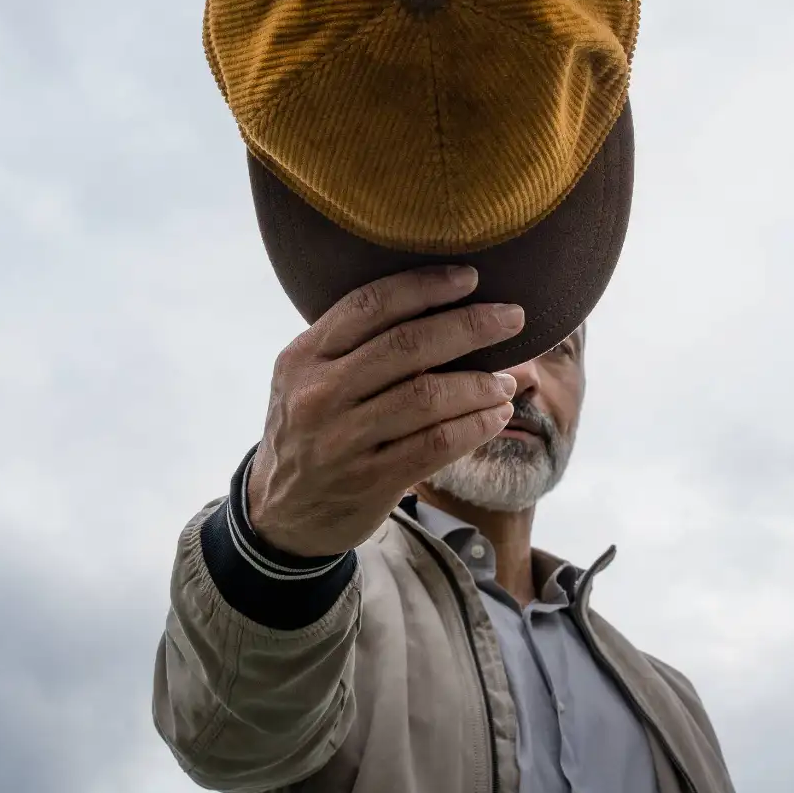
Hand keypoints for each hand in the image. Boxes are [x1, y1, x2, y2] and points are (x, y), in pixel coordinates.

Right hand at [246, 266, 523, 557]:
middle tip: (512, 318)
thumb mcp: (307, 378)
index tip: (470, 277)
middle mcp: (319, 394)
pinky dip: (475, 426)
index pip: (370, 305)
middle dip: (470, 326)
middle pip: (407, 346)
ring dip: (479, 384)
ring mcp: (343, 440)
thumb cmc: (309, 429)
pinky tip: (496, 415)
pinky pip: (436, 444)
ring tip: (508, 378)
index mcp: (304, 356)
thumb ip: (353, 343)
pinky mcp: (369, 481)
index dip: (425, 286)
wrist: (281, 515)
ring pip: (427, 397)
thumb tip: (438, 303)